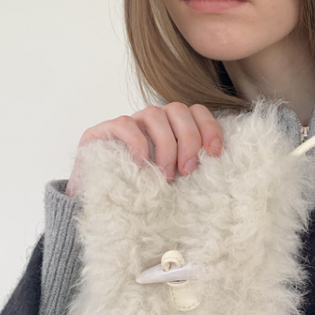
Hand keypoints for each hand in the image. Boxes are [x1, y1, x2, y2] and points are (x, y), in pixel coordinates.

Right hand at [64, 102, 224, 196]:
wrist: (96, 204)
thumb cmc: (140, 193)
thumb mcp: (171, 182)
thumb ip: (188, 170)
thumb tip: (218, 170)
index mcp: (171, 128)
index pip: (196, 111)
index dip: (209, 128)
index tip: (214, 153)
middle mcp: (151, 122)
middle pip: (178, 110)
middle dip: (188, 139)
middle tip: (188, 171)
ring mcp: (127, 124)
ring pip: (154, 113)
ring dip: (166, 145)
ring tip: (166, 175)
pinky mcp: (102, 131)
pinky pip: (125, 125)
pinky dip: (138, 144)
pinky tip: (142, 166)